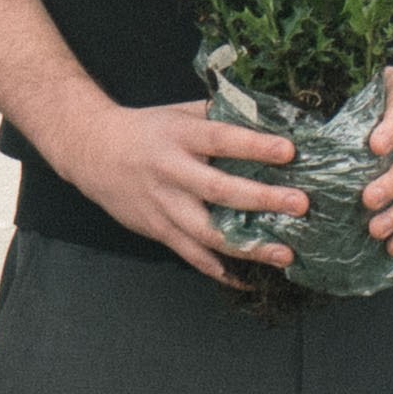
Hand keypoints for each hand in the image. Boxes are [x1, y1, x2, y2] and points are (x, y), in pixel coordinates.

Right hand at [40, 93, 311, 287]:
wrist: (92, 151)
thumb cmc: (148, 129)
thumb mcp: (179, 113)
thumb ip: (219, 116)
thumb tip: (270, 116)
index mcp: (181, 136)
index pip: (221, 140)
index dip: (255, 146)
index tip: (290, 151)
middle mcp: (172, 172)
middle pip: (219, 190)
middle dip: (262, 199)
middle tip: (300, 205)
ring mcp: (164, 205)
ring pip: (208, 232)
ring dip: (248, 246)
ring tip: (284, 255)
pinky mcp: (158, 230)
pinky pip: (192, 256)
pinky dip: (220, 270)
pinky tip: (248, 280)